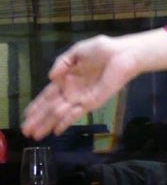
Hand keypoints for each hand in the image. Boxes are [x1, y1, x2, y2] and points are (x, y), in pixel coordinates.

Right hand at [21, 35, 138, 139]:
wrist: (123, 54)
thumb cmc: (102, 49)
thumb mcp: (77, 51)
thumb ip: (61, 62)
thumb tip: (49, 77)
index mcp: (67, 78)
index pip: (48, 94)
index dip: (37, 105)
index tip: (26, 115)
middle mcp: (72, 90)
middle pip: (50, 107)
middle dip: (38, 119)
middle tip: (26, 130)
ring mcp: (81, 98)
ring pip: (59, 113)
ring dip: (47, 124)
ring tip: (35, 135)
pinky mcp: (92, 102)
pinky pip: (75, 114)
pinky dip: (65, 122)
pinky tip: (56, 131)